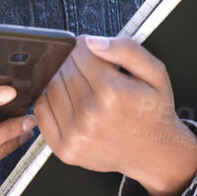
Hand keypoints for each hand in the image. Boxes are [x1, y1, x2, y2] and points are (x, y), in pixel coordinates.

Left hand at [31, 34, 196, 195]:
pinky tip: (69, 101)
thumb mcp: (155, 73)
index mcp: (113, 93)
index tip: (92, 52)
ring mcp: (75, 134)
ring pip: (50, 87)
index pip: (79, 52)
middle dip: (74, 63)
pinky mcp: (64, 149)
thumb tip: (92, 42)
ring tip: (82, 86)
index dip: (85, 46)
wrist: (155, 153)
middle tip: (90, 70)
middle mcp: (91, 115)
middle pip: (64, 69)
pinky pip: (41, 110)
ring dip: (61, 80)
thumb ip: (127, 49)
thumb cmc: (153, 112)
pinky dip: (50, 100)